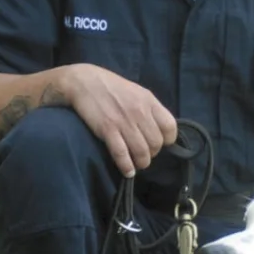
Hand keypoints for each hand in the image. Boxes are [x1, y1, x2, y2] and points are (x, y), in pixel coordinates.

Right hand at [57, 64, 177, 176]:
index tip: (161, 144)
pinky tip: (128, 171)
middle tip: (145, 154)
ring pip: (141, 152)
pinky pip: (122, 154)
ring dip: (141, 162)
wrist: (84, 81)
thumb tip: (160, 129)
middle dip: (153, 153)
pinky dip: (126, 166)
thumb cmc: (112, 88)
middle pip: (156, 143)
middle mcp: (139, 112)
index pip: (170, 127)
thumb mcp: (137, 92)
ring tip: (137, 164)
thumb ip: (149, 109)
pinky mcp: (107, 130)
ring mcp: (124, 121)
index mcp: (149, 101)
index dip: (168, 140)